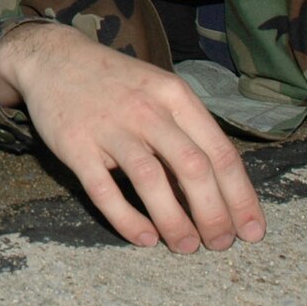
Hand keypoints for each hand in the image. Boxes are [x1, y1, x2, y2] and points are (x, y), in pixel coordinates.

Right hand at [0, 21, 264, 252]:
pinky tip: (143, 238)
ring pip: (151, 180)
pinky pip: (104, 190)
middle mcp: (146, 110)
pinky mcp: (75, 145)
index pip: (220, 151)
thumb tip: (218, 190)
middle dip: (213, 214)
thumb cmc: (118, 83)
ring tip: (186, 247)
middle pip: (192, 167)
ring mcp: (109, 128)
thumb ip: (187, 132)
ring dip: (174, 221)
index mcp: (175, 97)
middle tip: (219, 244)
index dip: (240, 196)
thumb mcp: (160, 91)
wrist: (54, 58)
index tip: (251, 230)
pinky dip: (126, 219)